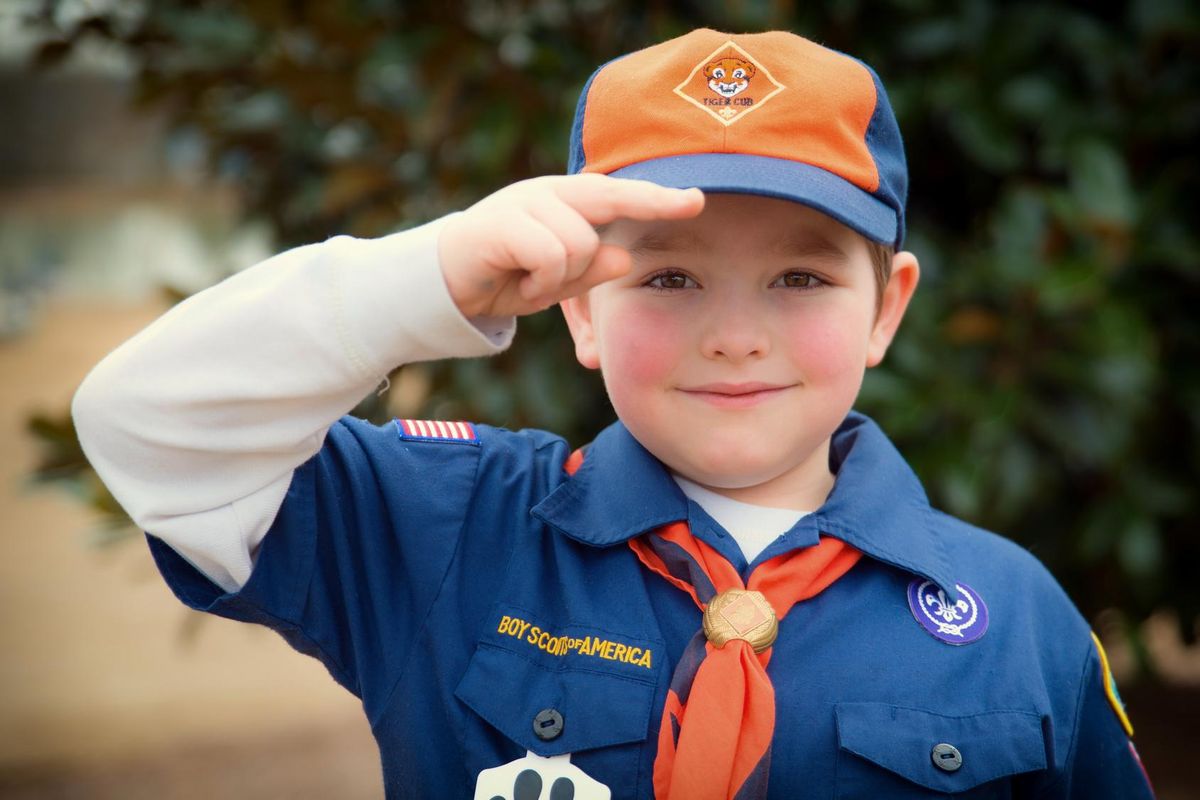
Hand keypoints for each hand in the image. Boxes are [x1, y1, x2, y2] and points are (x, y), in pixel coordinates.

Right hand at [438, 174, 703, 318]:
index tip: (698, 200)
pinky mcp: (502, 222)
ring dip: (562, 278)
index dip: (657, 197)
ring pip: (579, 241)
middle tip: (693, 203)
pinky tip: (522, 286)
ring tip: (535, 285)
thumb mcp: (556, 282)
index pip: (618, 194)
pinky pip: (550, 253)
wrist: (442, 286)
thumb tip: (624, 257)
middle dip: (653, 201)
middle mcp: (548, 193)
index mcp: (564, 203)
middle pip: (609, 196)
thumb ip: (589, 270)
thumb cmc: (504, 279)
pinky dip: (541, 281)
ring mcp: (524, 203)